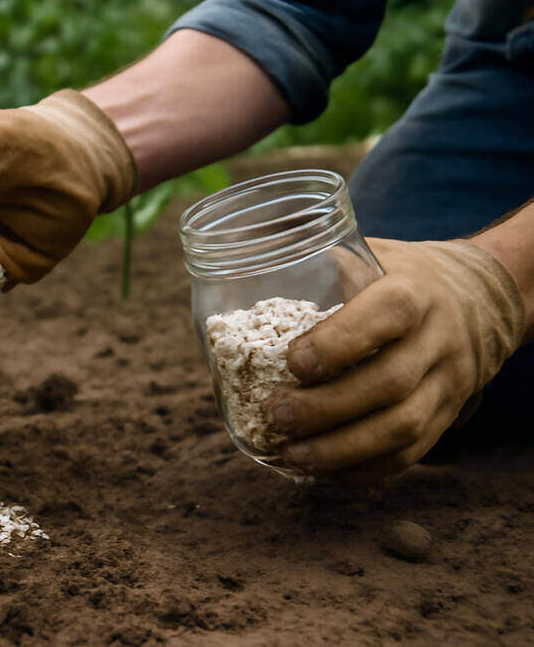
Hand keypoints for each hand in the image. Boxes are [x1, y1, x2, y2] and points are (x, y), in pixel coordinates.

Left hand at [268, 238, 526, 482]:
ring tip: (292, 454)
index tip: (294, 362)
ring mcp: (448, 382)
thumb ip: (318, 260)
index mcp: (414, 291)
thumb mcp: (369, 253)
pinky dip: (366, 468)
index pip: (388, 315)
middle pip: (390, 383)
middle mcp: (438, 338)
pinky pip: (411, 453)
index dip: (341, 342)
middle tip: (276, 414)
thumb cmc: (399, 275)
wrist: (481, 297)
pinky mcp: (447, 415)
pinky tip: (324, 471)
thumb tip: (244, 255)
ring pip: (404, 429)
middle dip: (328, 408)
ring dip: (343, 449)